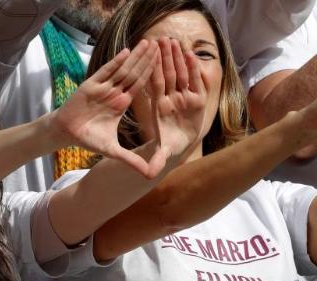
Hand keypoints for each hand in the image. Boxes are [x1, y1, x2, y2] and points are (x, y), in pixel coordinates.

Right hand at [51, 39, 158, 176]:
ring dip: (136, 57)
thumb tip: (148, 175)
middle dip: (149, 60)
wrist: (66, 133)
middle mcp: (114, 93)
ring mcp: (103, 87)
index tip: (167, 65)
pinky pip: (105, 72)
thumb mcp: (112, 151)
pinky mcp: (91, 85)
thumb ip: (131, 160)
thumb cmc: (88, 139)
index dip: (153, 75)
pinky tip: (127, 51)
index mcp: (121, 104)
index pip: (140, 86)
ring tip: (149, 43)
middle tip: (164, 45)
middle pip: (135, 74)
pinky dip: (115, 62)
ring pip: (123, 69)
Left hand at [149, 37, 207, 167]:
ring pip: (180, 75)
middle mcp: (171, 100)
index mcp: (160, 109)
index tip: (150, 58)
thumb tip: (149, 174)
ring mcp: (184, 98)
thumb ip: (157, 161)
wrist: (180, 146)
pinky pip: (195, 81)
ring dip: (178, 59)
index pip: (155, 87)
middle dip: (164, 58)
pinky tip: (191, 55)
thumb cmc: (169, 146)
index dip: (153, 72)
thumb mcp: (163, 153)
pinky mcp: (197, 99)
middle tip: (162, 40)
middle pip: (167, 76)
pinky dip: (193, 69)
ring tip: (174, 41)